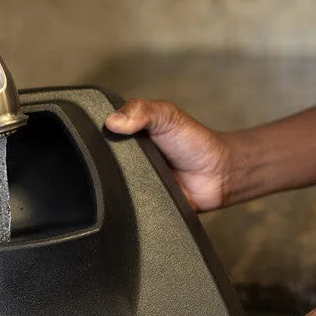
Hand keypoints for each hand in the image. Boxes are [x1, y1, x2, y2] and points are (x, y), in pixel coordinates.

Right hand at [105, 98, 232, 210]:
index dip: (97, 131)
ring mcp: (132, 180)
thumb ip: (142, 110)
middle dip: (105, 160)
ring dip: (117, 181)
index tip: (99, 131)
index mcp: (129, 133)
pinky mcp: (139, 202)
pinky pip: (126, 204)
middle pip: (101, 160)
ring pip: (110, 184)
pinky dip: (129, 201)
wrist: (218, 176)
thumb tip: (113, 120)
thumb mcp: (167, 115)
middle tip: (119, 155)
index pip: (101, 131)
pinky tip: (136, 193)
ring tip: (130, 174)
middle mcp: (128, 156)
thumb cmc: (196, 142)